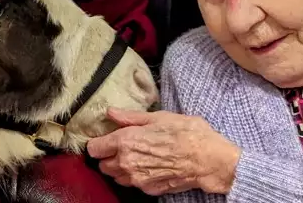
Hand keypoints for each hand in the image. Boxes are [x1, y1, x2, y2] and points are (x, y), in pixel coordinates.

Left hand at [86, 108, 241, 195]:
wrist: (208, 159)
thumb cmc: (187, 133)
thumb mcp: (158, 117)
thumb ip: (130, 117)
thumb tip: (111, 113)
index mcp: (125, 141)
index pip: (94, 149)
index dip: (98, 143)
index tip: (106, 139)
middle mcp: (126, 163)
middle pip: (102, 165)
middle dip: (110, 156)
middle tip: (125, 147)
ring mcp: (137, 179)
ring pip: (116, 177)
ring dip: (121, 168)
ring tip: (139, 156)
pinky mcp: (148, 189)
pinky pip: (134, 184)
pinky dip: (137, 177)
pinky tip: (151, 166)